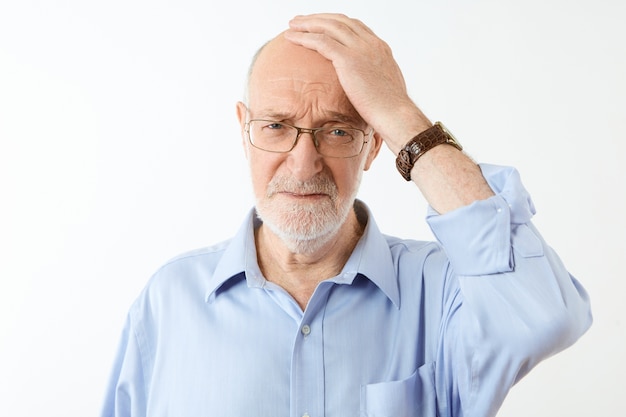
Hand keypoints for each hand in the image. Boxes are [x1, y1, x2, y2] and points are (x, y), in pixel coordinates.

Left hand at [284, 13, 430, 152]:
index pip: (354, 26)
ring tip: (292, 24)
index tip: (322, 25)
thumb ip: (374, 79)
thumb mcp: (385, 87)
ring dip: (308, 23)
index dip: (335, 23)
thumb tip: (368, 86)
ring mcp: (360, 49)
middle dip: (319, 18)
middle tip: (302, 20)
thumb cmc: (391, 110)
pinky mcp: (348, 59)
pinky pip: (321, 41)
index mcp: (379, 48)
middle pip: (340, 21)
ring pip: (328, 26)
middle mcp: (371, 43)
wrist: (395, 115)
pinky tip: (292, 37)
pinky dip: (304, 36)